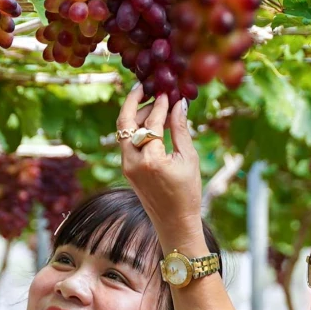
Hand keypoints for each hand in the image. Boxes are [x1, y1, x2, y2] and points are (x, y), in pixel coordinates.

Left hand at [117, 85, 203, 248]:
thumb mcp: (188, 159)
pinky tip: (148, 121)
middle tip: (146, 87)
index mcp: (151, 160)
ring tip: (152, 103)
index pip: (151, 123)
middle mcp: (133, 162)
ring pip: (122, 131)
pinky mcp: (126, 169)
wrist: (174, 222)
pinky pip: (126, 142)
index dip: (160, 105)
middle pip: (124, 122)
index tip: (167, 92)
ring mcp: (126, 166)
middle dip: (134, 101)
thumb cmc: (187, 192)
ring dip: (134, 114)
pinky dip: (134, 128)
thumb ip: (180, 129)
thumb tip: (179, 104)